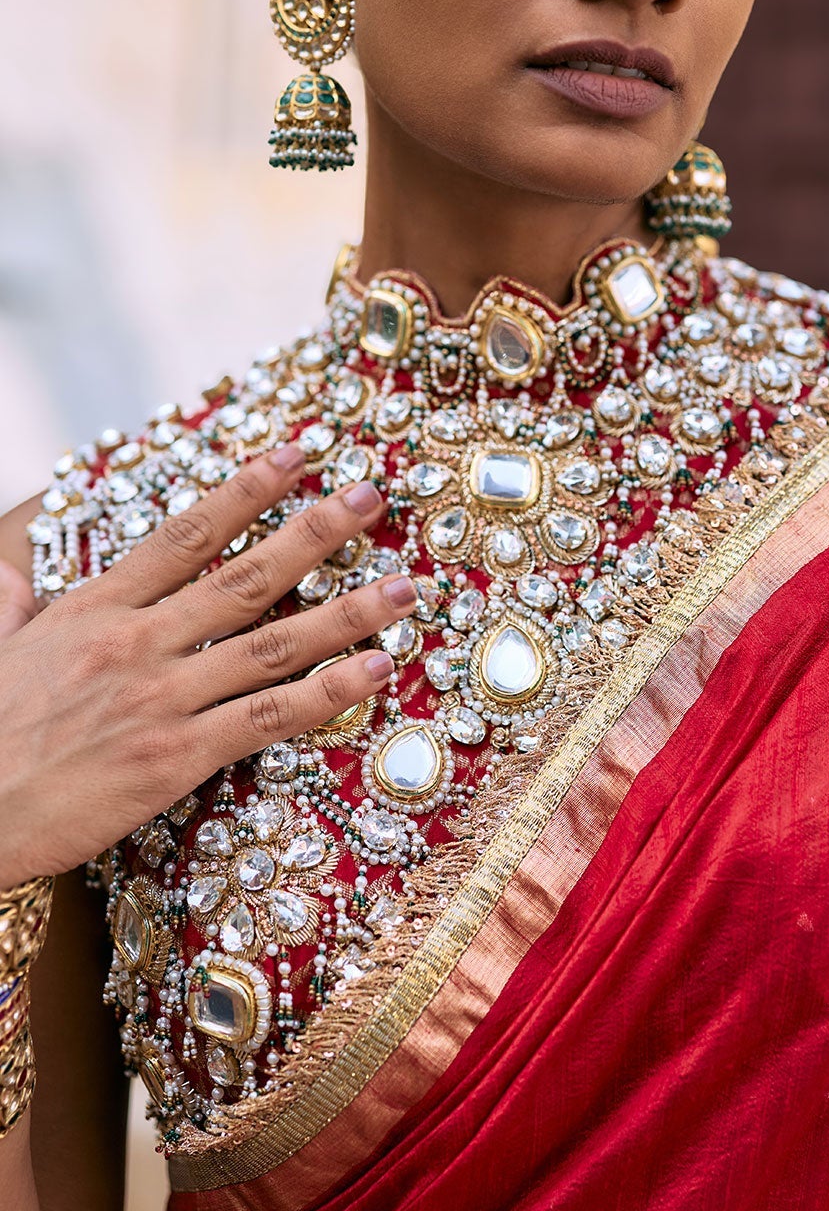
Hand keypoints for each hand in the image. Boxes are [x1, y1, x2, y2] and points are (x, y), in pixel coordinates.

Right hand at [0, 444, 413, 887]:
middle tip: (372, 496)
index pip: (187, 532)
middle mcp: (138, 642)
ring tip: (407, 586)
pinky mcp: (176, 758)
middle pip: (247, 575)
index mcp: (96, 608)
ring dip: (349, 611)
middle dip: (317, 531)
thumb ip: (10, 603)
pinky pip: (269, 717)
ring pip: (275, 642)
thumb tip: (8, 574)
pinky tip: (376, 668)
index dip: (247, 488)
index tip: (296, 452)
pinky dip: (328, 691)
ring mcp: (161, 699)